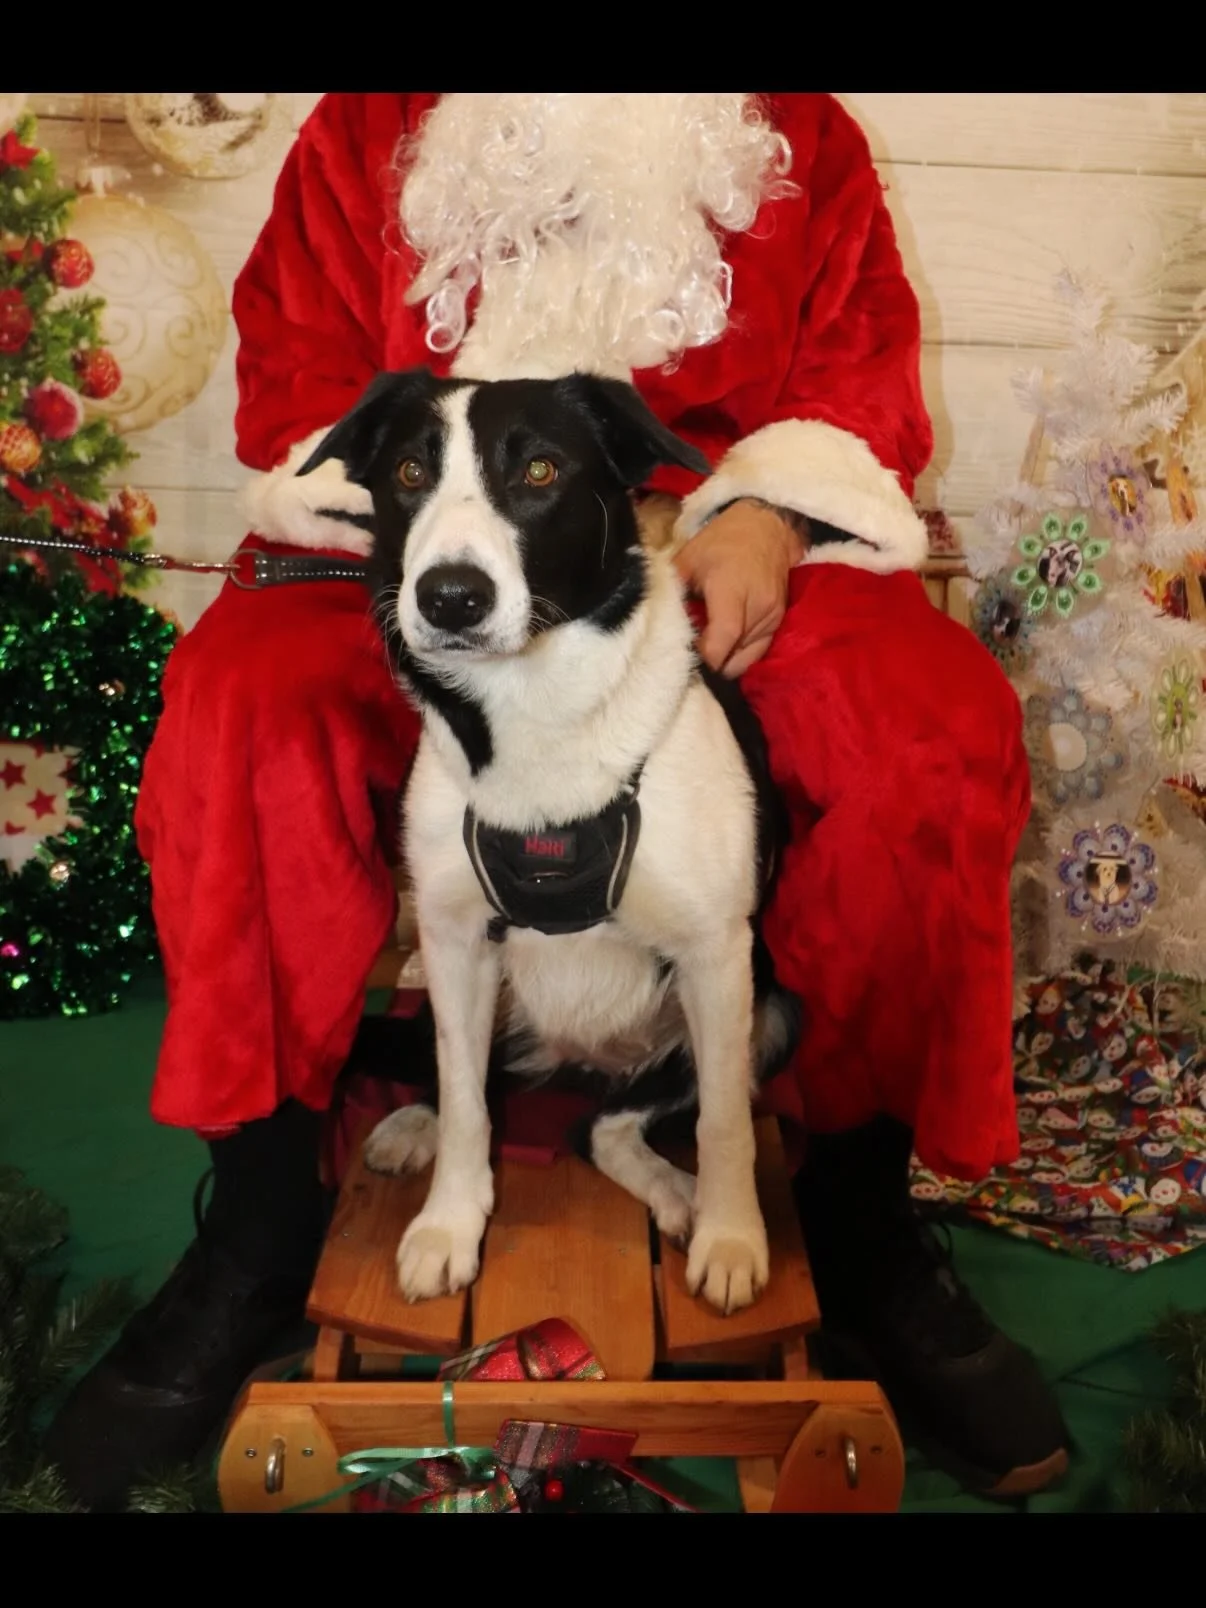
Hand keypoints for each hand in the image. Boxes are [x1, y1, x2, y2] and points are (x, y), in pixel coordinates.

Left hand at [673, 500, 806, 677]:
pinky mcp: (778, 621)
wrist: (766, 527)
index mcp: (731, 589)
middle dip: (710, 662)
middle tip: (691, 655)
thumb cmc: (721, 541)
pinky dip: (738, 653)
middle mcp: (757, 606)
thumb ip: (673, 594)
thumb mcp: (687, 561)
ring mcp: (772, 616)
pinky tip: (724, 645)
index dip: (705, 657)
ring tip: (707, 646)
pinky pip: (757, 651)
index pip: (723, 638)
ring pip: (744, 657)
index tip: (686, 659)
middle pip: (733, 654)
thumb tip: (660, 626)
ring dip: (724, 658)